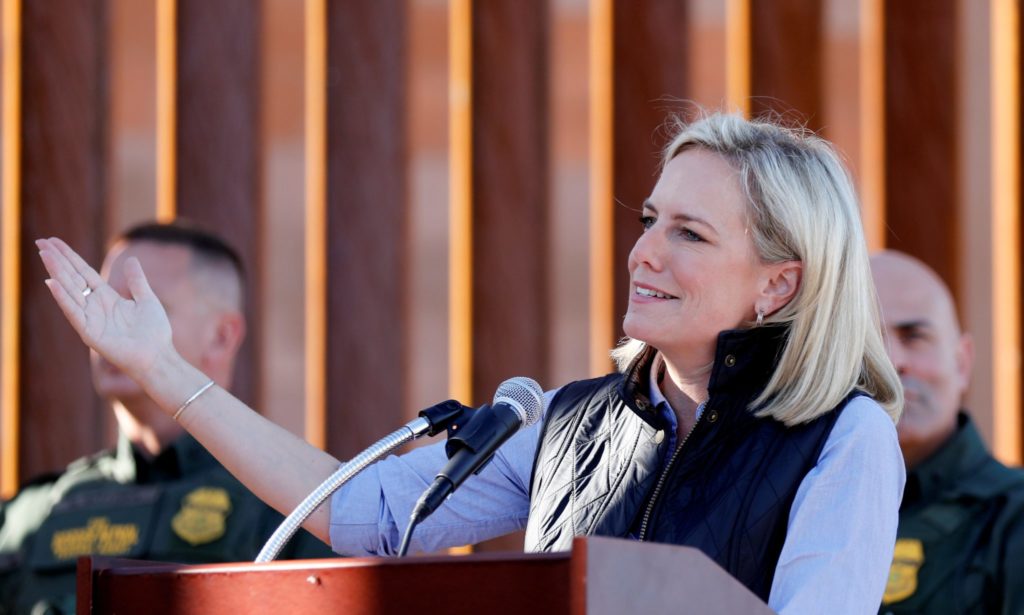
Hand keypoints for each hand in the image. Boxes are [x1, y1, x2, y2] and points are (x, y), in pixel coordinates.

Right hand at [36, 237, 173, 382]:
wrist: (158, 356)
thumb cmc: (154, 332)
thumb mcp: (146, 299)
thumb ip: (137, 281)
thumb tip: (132, 259)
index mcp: (107, 298)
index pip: (84, 272)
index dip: (70, 257)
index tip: (54, 241)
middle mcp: (95, 306)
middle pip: (73, 278)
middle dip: (57, 260)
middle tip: (41, 241)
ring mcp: (90, 319)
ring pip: (70, 291)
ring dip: (57, 273)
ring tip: (45, 255)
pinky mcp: (90, 333)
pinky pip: (74, 312)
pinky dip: (63, 298)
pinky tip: (52, 283)